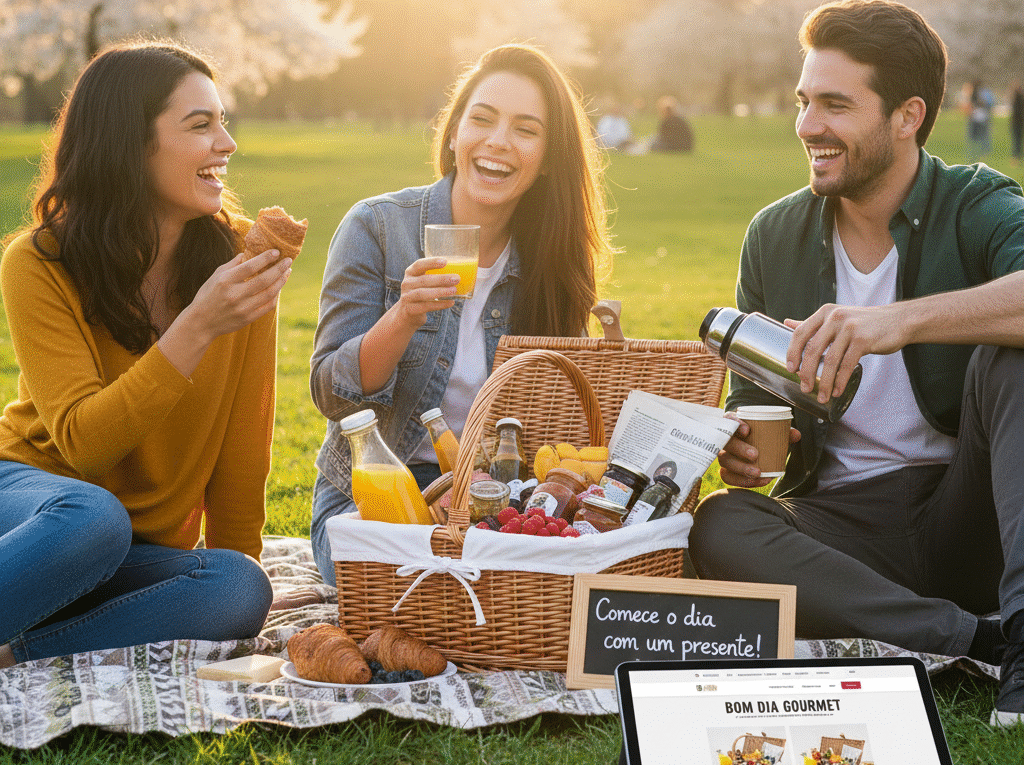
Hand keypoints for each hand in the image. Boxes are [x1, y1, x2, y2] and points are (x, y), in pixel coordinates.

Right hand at [184, 250, 291, 342]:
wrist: (201, 323)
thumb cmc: (208, 295)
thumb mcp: (216, 276)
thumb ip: (233, 264)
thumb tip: (248, 252)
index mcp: (226, 281)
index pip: (250, 267)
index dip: (266, 258)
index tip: (276, 252)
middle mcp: (235, 294)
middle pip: (264, 280)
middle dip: (279, 268)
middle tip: (288, 260)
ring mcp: (243, 308)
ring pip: (269, 293)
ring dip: (281, 281)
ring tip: (287, 272)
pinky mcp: (248, 318)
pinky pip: (268, 305)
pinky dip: (276, 295)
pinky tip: (279, 287)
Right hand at [392, 257, 459, 328]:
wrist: (407, 313)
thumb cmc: (421, 293)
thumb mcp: (423, 283)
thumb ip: (435, 277)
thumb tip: (458, 274)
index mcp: (411, 273)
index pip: (419, 265)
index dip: (431, 262)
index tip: (445, 261)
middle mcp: (407, 283)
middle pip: (424, 280)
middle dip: (441, 279)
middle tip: (456, 278)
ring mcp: (407, 297)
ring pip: (423, 293)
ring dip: (440, 292)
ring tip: (454, 290)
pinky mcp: (410, 309)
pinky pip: (426, 306)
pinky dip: (440, 304)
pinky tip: (451, 302)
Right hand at [717, 413, 800, 487]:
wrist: (755, 451)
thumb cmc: (763, 438)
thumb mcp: (773, 433)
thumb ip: (784, 432)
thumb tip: (796, 435)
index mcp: (734, 424)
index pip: (729, 419)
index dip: (735, 423)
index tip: (747, 430)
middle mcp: (725, 439)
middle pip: (726, 442)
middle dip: (739, 449)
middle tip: (755, 455)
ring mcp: (723, 455)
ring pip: (725, 461)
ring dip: (741, 468)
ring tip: (757, 472)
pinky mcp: (725, 470)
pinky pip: (727, 477)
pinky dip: (742, 481)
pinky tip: (757, 480)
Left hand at [785, 303, 902, 403]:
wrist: (899, 320)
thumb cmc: (865, 323)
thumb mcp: (837, 317)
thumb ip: (814, 324)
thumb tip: (787, 323)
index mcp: (825, 313)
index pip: (800, 333)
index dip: (792, 353)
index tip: (790, 369)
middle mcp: (835, 318)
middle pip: (813, 349)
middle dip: (806, 372)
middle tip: (805, 387)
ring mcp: (850, 328)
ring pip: (830, 360)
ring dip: (824, 382)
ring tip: (822, 396)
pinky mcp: (863, 340)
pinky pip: (847, 365)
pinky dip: (840, 381)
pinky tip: (837, 390)